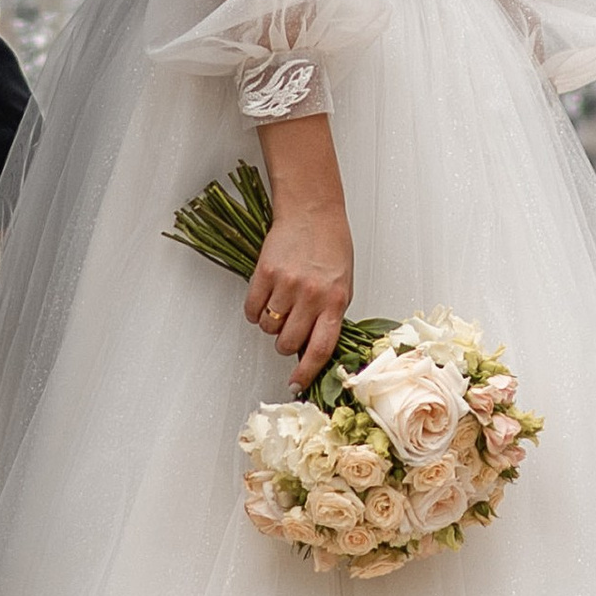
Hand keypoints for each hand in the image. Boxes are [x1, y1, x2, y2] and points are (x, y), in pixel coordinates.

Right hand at [243, 113, 352, 390]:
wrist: (313, 212)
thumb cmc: (331, 248)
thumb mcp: (342, 285)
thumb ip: (330, 317)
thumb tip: (311, 350)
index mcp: (336, 301)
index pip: (321, 348)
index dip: (307, 372)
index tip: (296, 384)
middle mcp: (312, 295)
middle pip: (288, 343)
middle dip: (286, 343)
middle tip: (289, 329)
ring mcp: (287, 284)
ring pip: (269, 328)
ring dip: (272, 325)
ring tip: (280, 305)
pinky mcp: (264, 273)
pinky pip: (252, 310)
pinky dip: (255, 312)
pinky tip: (265, 298)